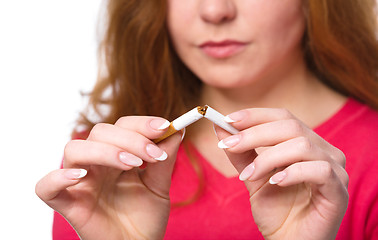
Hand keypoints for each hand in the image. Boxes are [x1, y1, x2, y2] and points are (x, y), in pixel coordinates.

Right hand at [36, 116, 182, 239]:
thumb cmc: (146, 217)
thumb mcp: (159, 185)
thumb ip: (166, 157)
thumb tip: (178, 128)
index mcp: (117, 156)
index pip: (121, 126)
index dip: (141, 123)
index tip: (165, 127)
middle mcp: (97, 165)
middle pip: (100, 132)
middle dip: (130, 138)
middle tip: (154, 155)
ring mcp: (81, 183)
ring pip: (75, 150)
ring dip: (105, 151)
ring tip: (132, 164)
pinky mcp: (68, 204)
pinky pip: (46, 187)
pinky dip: (58, 178)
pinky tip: (81, 177)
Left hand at [215, 108, 347, 239]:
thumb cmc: (275, 210)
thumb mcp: (252, 177)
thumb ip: (240, 153)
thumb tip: (220, 128)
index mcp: (304, 143)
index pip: (282, 117)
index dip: (255, 116)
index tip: (228, 119)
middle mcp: (322, 151)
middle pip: (290, 126)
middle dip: (255, 134)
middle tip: (229, 145)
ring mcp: (334, 169)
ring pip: (301, 145)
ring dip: (267, 157)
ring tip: (249, 175)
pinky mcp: (338, 190)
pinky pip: (319, 170)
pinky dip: (292, 173)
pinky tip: (275, 182)